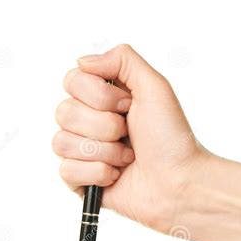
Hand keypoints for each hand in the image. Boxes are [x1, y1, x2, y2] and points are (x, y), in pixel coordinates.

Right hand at [53, 44, 208, 231]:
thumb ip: (122, 59)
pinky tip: (118, 175)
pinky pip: (67, 170)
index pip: (72, 81)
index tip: (128, 106)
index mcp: (105, 98)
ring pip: (61, 142)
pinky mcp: (83, 180)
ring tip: (128, 157)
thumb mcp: (155, 87)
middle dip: (105, 126)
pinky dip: (98, 173)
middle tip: (129, 134)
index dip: (100, 96)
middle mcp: (91, 122)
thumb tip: (82, 61)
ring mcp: (85, 152)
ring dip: (104, 151)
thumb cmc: (171, 138)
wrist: (179, 181)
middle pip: (64, 111)